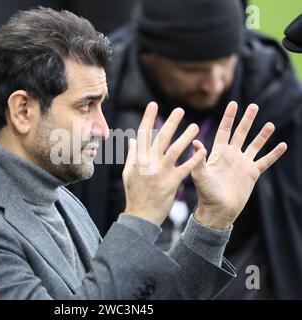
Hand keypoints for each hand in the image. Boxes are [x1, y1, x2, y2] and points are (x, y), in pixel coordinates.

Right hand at [122, 102, 206, 225]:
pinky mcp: (171, 183)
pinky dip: (194, 159)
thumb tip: (133, 138)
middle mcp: (148, 164)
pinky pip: (185, 168)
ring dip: (185, 138)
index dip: (148, 118)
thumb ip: (132, 154)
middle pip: (160, 138)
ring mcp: (160, 173)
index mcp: (138, 159)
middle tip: (180, 110)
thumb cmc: (134, 193)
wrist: (140, 216)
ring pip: (174, 150)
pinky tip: (202, 150)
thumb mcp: (128, 173)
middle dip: (170, 123)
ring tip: (195, 126)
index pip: (143, 134)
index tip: (153, 104)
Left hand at [192, 101, 286, 229]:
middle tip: (253, 106)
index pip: (224, 130)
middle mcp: (231, 155)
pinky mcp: (252, 173)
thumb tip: (195, 141)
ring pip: (255, 145)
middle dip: (246, 120)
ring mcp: (243, 163)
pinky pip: (265, 161)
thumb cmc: (205, 193)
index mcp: (218, 153)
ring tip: (270, 124)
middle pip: (241, 133)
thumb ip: (198, 158)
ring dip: (262, 135)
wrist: (218, 209)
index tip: (233, 103)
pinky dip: (274, 154)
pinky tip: (283, 145)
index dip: (229, 117)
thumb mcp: (199, 174)